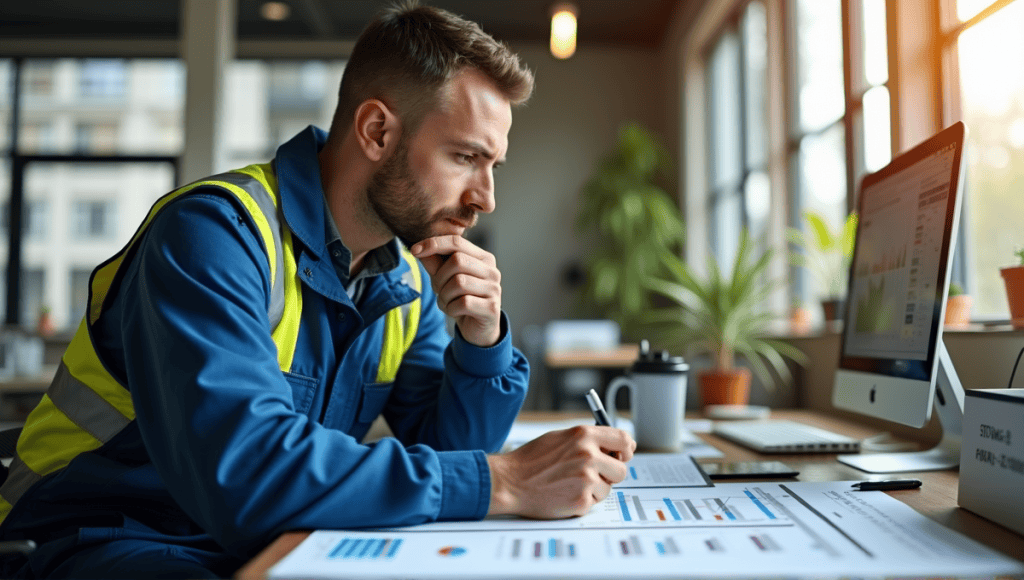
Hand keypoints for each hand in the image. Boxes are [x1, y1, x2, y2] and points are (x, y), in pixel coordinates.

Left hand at [410, 235, 501, 346]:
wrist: (478, 328)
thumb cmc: (462, 298)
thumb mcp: (444, 279)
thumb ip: (434, 263)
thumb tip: (419, 249)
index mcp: (483, 258)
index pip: (457, 242)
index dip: (434, 244)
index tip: (414, 251)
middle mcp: (492, 271)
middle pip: (457, 261)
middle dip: (440, 277)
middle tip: (438, 290)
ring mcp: (494, 289)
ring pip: (459, 282)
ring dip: (444, 296)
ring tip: (447, 302)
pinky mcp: (492, 308)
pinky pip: (464, 303)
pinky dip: (451, 309)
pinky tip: (454, 311)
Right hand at [486, 426, 636, 518]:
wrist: (510, 482)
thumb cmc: (531, 460)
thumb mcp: (560, 437)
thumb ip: (587, 439)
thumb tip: (612, 446)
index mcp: (584, 436)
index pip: (624, 440)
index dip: (626, 449)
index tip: (623, 455)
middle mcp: (588, 455)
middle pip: (621, 469)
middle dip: (610, 473)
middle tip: (592, 474)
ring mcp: (586, 479)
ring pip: (608, 487)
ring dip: (595, 488)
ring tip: (570, 483)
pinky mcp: (581, 500)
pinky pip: (594, 501)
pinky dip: (583, 500)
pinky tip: (564, 493)